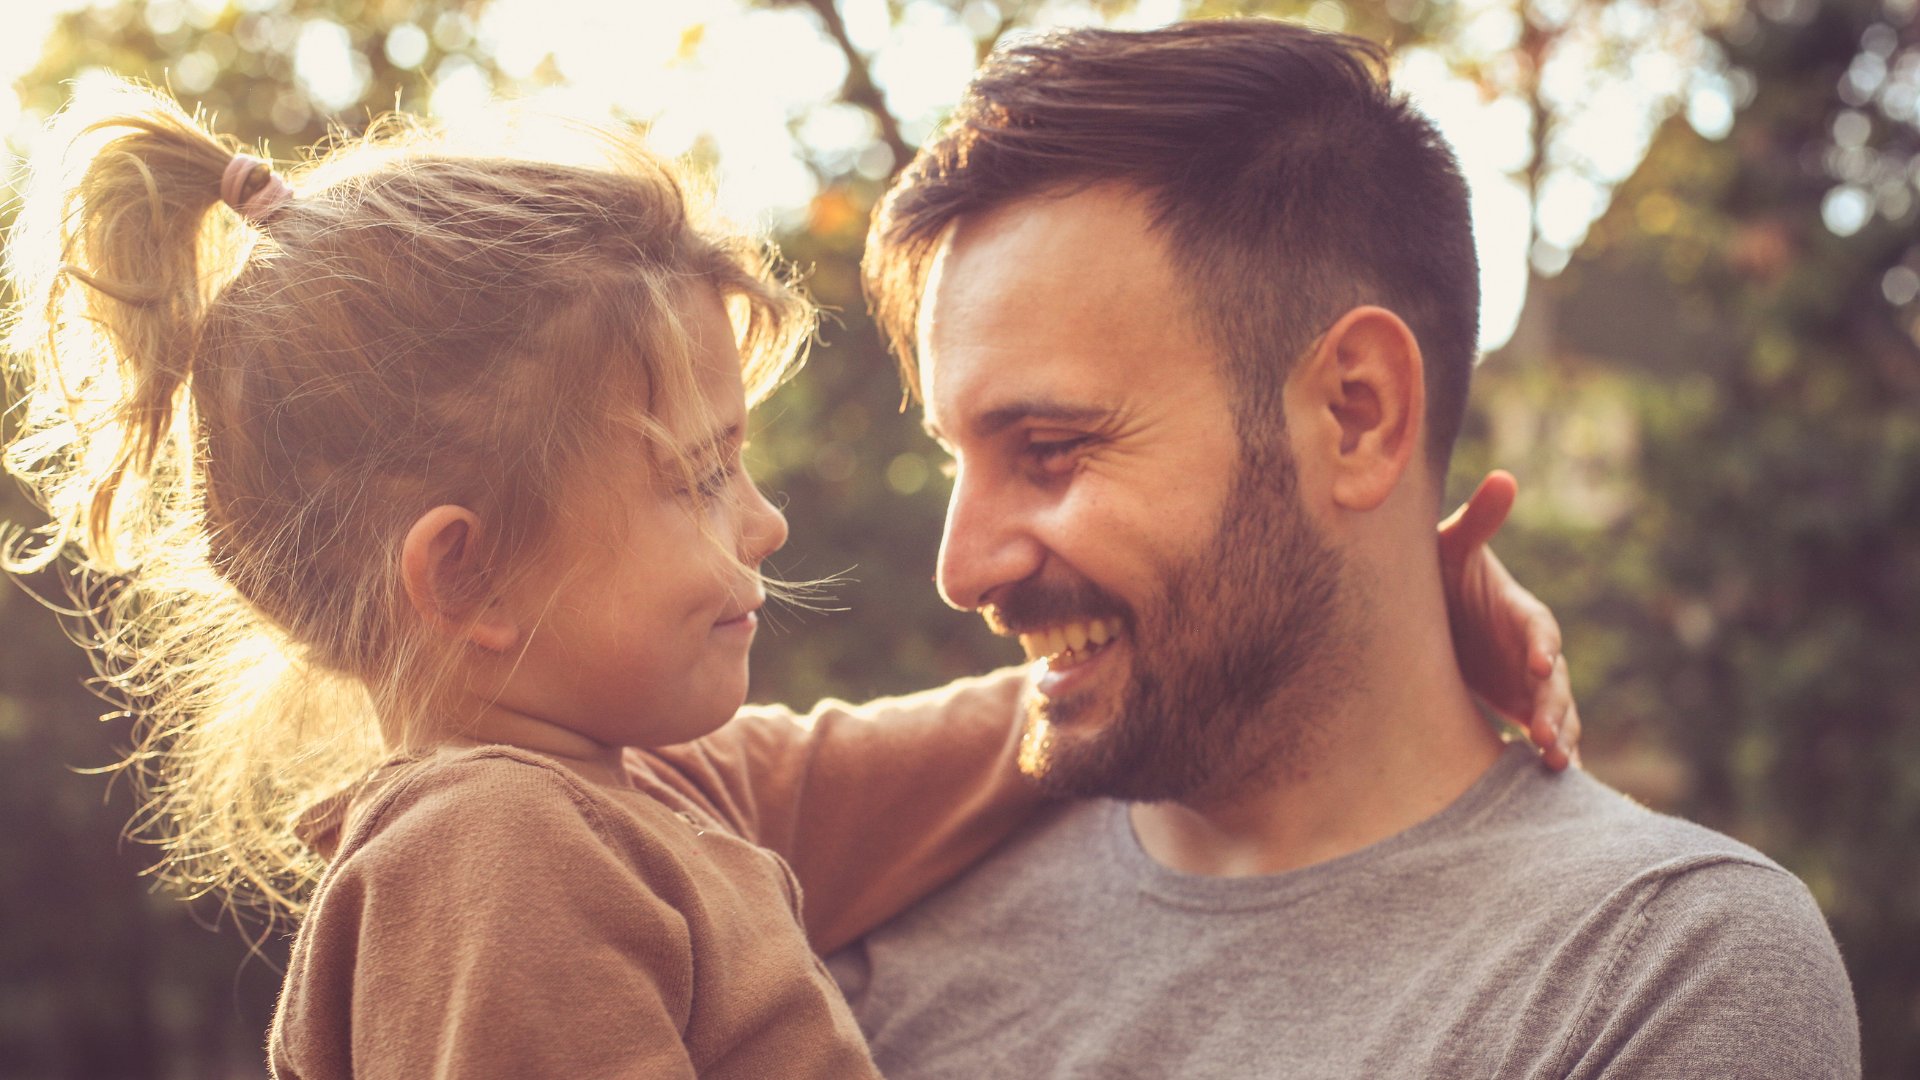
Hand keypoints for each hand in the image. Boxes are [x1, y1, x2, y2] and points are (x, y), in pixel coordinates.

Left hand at [1437, 470, 1580, 769]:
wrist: (1427, 610)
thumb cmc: (1440, 572)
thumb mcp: (1453, 546)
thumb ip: (1478, 521)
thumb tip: (1504, 477)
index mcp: (1518, 610)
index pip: (1539, 627)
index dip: (1542, 645)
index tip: (1541, 665)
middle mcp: (1530, 650)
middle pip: (1554, 681)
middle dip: (1554, 707)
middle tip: (1547, 736)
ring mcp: (1526, 682)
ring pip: (1555, 713)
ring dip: (1559, 738)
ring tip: (1554, 766)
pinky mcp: (1515, 706)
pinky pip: (1539, 733)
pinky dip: (1548, 754)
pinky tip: (1549, 785)